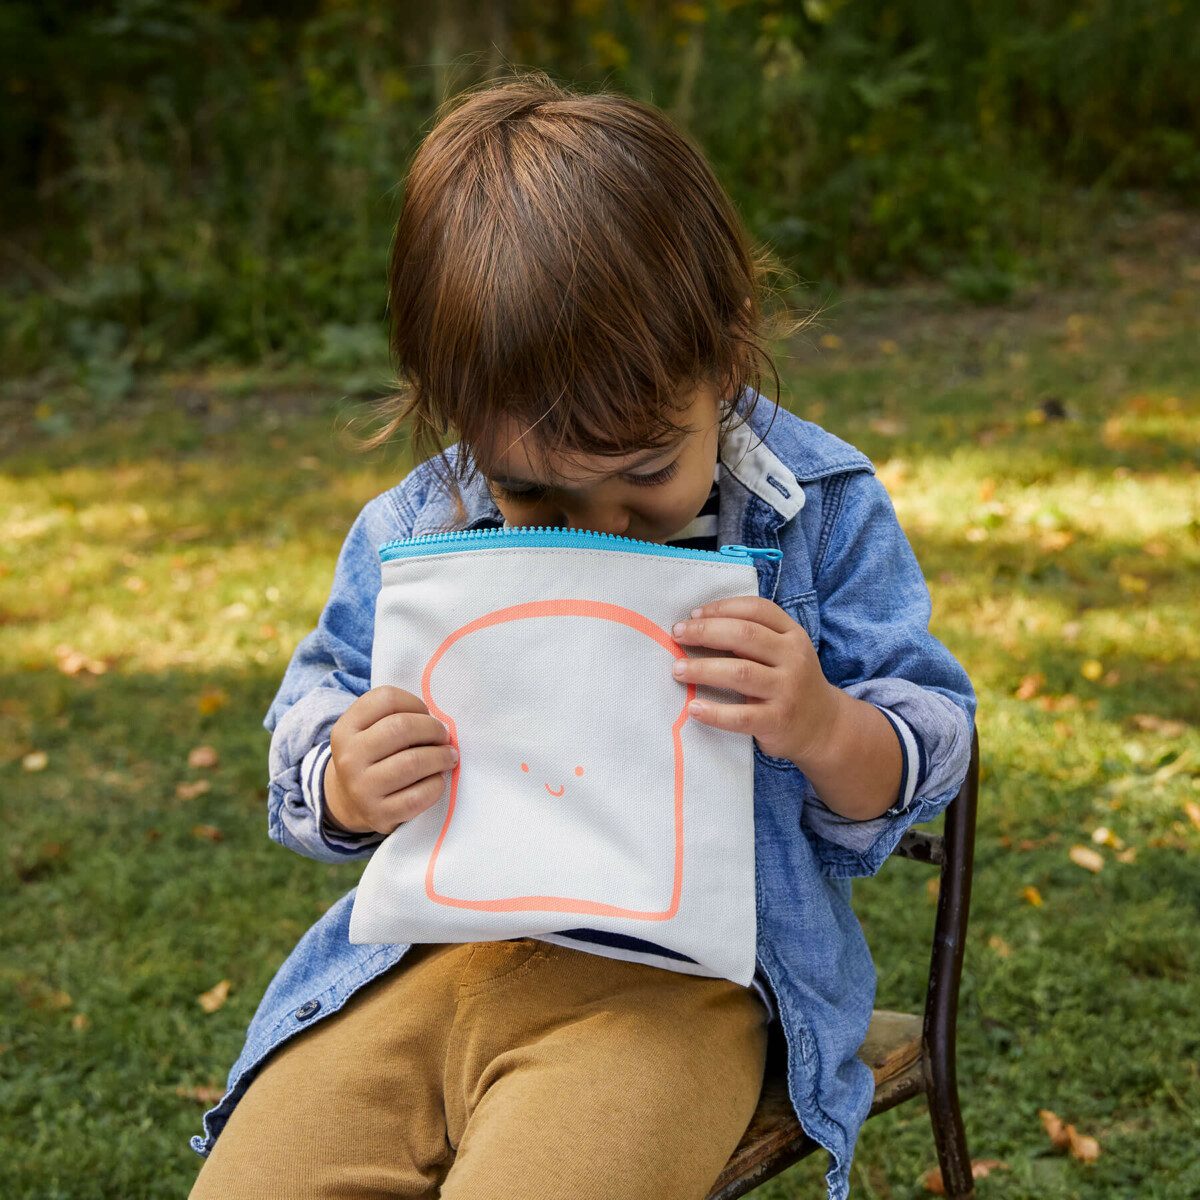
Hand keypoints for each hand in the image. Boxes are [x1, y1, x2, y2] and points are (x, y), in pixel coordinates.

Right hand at [323, 686, 458, 834]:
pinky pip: (418, 796)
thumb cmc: (373, 756)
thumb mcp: (370, 730)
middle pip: (401, 727)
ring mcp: (362, 788)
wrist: (350, 800)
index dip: (415, 703)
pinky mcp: (379, 814)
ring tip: (448, 757)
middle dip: (433, 729)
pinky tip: (437, 779)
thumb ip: (397, 715)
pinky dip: (436, 785)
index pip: (386, 699)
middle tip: (443, 737)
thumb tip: (438, 722)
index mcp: (346, 729)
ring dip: (441, 756)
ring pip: (412, 762)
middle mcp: (349, 758)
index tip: (425, 714)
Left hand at [669, 596, 839, 766]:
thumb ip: (755, 637)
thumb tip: (699, 624)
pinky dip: (715, 712)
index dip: (722, 608)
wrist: (823, 727)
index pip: (756, 610)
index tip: (694, 614)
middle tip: (677, 635)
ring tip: (677, 669)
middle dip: (705, 632)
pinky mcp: (777, 720)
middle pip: (744, 636)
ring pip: (740, 673)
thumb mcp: (785, 652)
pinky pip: (741, 716)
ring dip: (703, 669)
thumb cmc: (790, 682)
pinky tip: (694, 707)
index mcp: (792, 635)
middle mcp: (793, 658)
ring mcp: (787, 690)